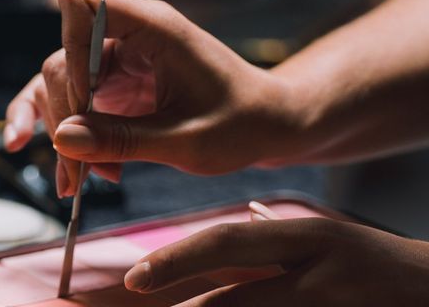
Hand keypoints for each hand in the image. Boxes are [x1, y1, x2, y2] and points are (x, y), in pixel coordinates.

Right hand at [4, 0, 307, 195]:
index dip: (70, 49)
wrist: (266, 123)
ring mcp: (119, 62)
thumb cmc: (241, 122)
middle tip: (78, 172)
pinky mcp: (117, 86)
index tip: (84, 102)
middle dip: (65, 116)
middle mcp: (129, 37)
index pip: (81, 4)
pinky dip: (72, 135)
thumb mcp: (186, 139)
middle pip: (63, 59)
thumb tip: (62, 139)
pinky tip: (76, 168)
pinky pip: (77, 104)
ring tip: (81, 179)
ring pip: (61, 84)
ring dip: (65, 131)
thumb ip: (124, 139)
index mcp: (153, 28)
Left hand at [124, 215, 428, 305]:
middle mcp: (319, 271)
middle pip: (236, 296)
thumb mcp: (331, 239)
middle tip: (140, 302)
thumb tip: (248, 214)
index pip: (228, 241)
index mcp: (309, 237)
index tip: (134, 277)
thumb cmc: (378, 267)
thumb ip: (281, 234)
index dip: (177, 259)